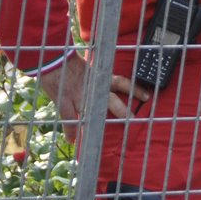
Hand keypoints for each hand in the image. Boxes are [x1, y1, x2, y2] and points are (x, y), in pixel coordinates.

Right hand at [33, 53, 150, 140]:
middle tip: (133, 119)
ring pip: (92, 112)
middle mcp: (93, 87)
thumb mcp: (88, 67)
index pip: (122, 82)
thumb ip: (97, 76)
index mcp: (100, 77)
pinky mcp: (65, 101)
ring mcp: (79, 95)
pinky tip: (72, 140)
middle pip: (111, 100)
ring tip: (103, 138)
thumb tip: (104, 83)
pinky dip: (70, 131)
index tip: (147, 96)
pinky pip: (69, 119)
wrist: (53, 59)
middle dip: (122, 110)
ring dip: (97, 125)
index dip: (135, 89)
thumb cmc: (69, 61)